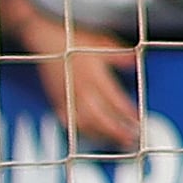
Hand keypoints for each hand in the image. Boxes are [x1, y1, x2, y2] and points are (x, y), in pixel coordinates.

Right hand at [34, 26, 144, 152]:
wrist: (44, 41)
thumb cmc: (73, 41)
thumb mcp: (100, 42)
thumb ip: (119, 54)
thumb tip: (135, 61)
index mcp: (92, 74)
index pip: (113, 99)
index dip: (127, 112)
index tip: (138, 120)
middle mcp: (80, 89)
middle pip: (100, 117)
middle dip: (116, 130)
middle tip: (131, 138)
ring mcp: (67, 97)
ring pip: (85, 123)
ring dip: (102, 135)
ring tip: (116, 140)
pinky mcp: (58, 102)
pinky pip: (71, 121)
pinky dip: (84, 131)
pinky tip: (94, 135)